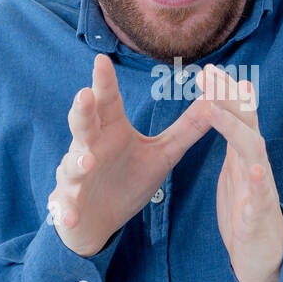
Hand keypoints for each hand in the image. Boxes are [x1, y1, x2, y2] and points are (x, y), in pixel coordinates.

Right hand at [48, 53, 212, 256]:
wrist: (98, 221)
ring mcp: (77, 176)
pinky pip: (68, 207)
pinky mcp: (70, 204)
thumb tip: (214, 100)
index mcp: (110, 129)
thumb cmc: (127, 181)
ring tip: (88, 161)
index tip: (101, 60)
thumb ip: (186, 129)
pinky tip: (70, 217)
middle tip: (85, 95)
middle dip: (82, 110)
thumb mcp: (162, 154)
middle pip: (83, 124)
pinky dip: (68, 212)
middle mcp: (89, 147)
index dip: (104, 81)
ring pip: (73, 164)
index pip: (108, 101)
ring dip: (78, 162)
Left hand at [197, 63, 282, 281]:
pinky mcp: (258, 218)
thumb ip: (236, 135)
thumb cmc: (248, 209)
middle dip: (228, 98)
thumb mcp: (237, 166)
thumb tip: (236, 97)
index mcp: (244, 155)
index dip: (225, 92)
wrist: (265, 257)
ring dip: (234, 130)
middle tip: (209, 74)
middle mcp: (256, 165)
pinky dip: (259, 184)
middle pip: (246, 124)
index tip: (208, 69)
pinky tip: (256, 171)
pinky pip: (260, 199)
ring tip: (213, 109)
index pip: (238, 116)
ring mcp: (260, 189)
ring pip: (253, 153)